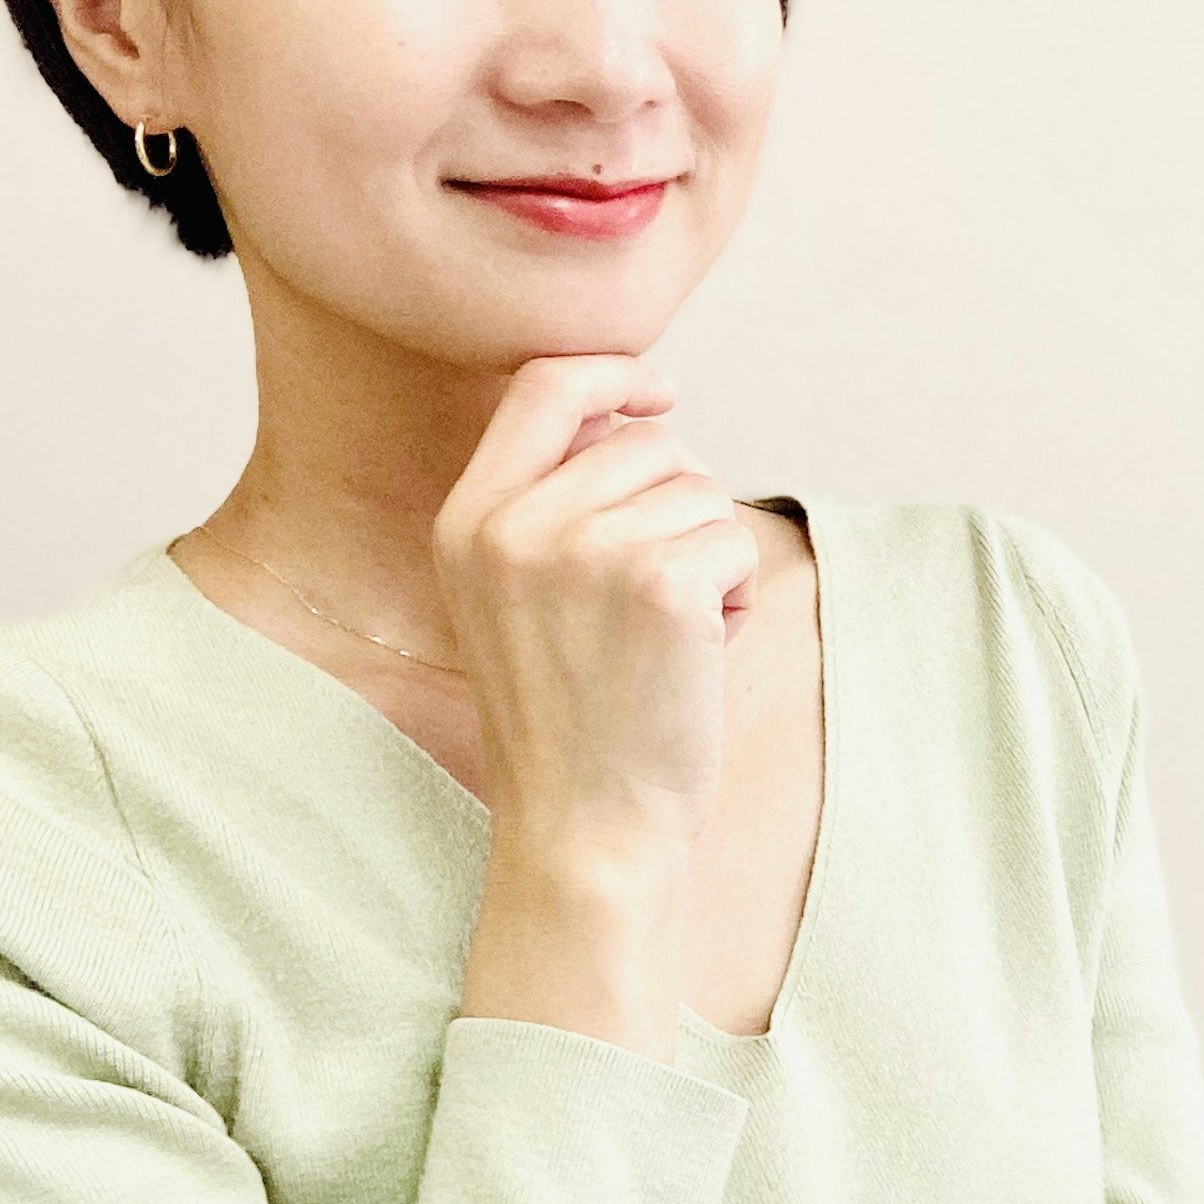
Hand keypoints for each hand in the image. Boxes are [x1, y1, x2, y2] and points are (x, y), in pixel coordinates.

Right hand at [438, 356, 760, 1053]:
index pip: (542, 385)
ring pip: (700, 490)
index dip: (613, 374)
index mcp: (466, 521)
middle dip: (679, 505)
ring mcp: (585, 550)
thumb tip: (637, 413)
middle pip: (646, 442)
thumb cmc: (574, 721)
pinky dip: (737, 593)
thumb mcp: (516, 599)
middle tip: (654, 601)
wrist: (587, 830)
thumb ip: (550, 504)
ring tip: (665, 637)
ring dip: (708, 555)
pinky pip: (734, 540)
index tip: (661, 395)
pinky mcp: (660, 582)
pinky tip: (696, 652)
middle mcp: (514, 525)